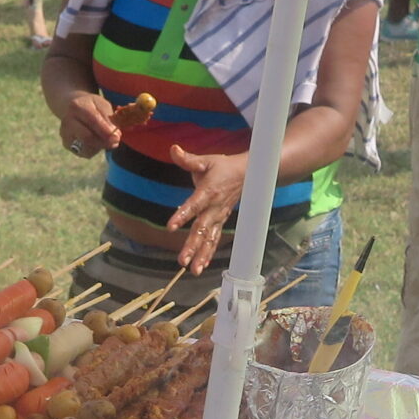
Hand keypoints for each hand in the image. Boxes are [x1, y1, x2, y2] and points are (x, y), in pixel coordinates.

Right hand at [57, 91, 118, 158]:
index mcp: (76, 107)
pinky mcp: (67, 144)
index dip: (106, 131)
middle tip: (116, 142)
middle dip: (104, 142)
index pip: (93, 121)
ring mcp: (65, 134)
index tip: (117, 137)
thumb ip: (109, 119)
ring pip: (87, 148)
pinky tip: (98, 141)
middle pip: (87, 138)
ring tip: (107, 139)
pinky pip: (85, 153)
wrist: (71, 108)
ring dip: (101, 146)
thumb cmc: (91, 106)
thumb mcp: (102, 105)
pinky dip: (95, 149)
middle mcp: (67, 121)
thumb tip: (115, 136)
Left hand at [165, 145, 246, 273]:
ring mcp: (219, 217)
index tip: (171, 227)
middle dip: (192, 246)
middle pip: (202, 229)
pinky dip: (208, 254)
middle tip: (182, 261)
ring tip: (193, 270)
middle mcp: (214, 208)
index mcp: (208, 192)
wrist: (247, 175)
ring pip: (209, 239)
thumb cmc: (223, 167)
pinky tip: (201, 266)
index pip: (194, 205)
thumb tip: (173, 149)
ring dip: (201, 255)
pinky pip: (214, 240)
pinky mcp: (220, 222)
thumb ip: (188, 159)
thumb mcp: (205, 161)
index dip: (182, 215)